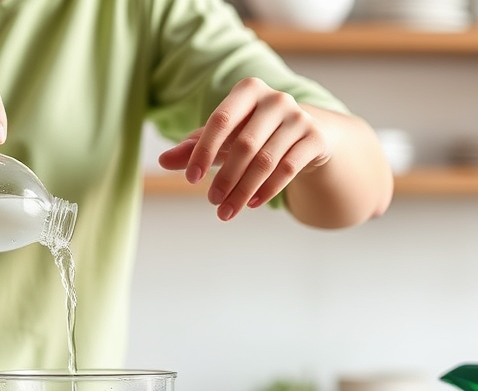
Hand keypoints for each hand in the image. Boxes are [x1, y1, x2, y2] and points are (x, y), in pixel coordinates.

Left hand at [157, 77, 331, 220]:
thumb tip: (161, 161)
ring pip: (266, 161)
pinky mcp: (315, 138)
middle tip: (212, 202)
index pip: (221, 120)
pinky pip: (288, 169)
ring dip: (243, 191)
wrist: (306, 133)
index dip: (203, 151)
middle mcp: (276, 99)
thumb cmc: (254, 133)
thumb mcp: (223, 138)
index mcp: (248, 90)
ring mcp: (299, 117)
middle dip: (225, 178)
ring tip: (226, 212)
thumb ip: (193, 148)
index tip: (191, 179)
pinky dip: (268, 190)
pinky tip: (252, 205)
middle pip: (244, 145)